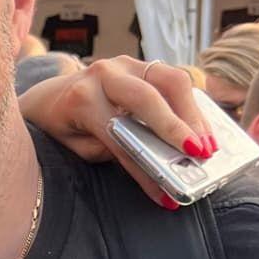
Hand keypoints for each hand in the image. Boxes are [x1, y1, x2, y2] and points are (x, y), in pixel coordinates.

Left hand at [18, 56, 213, 207]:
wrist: (48, 97)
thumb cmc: (64, 126)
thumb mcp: (79, 147)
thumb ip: (111, 150)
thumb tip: (156, 161)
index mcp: (82, 99)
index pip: (120, 138)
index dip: (144, 170)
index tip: (166, 195)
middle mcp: (104, 74)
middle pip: (149, 97)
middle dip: (178, 128)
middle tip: (200, 155)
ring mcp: (124, 63)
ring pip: (170, 80)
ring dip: (194, 113)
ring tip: (210, 145)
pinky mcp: (141, 64)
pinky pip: (173, 78)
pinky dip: (192, 103)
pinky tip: (204, 128)